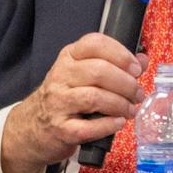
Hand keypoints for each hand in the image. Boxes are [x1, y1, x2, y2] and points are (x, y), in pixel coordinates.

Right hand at [1, 34, 144, 172]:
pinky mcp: (61, 129)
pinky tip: (118, 122)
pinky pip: (88, 127)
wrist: (30, 128)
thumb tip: (142, 60)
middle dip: (126, 83)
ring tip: (130, 109)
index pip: (95, 43)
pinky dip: (108, 125)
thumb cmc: (62, 98)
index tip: (136, 68)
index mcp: (68, 58)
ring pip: (94, 97)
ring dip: (120, 104)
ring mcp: (58, 103)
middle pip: (99, 71)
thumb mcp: (81, 75)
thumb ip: (112, 65)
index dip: (121, 53)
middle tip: (137, 93)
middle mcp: (60, 77)